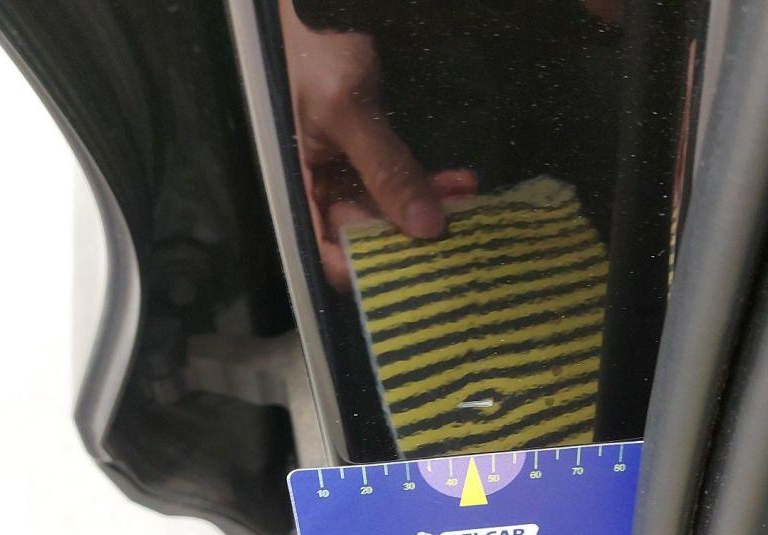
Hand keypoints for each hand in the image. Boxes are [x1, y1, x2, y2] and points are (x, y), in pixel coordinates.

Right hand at [280, 1, 476, 289]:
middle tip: (455, 236)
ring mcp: (351, 173)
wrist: (330, 8)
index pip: (326, 252)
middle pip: (368, 237)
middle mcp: (325, 189)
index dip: (364, 270)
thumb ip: (386, 171)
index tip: (411, 275)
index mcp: (299, 188)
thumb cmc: (317, 54)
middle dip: (412, 239)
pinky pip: (405, 182)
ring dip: (432, 210)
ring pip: (394, 211)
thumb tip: (427, 229)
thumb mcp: (348, 112)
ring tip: (468, 202)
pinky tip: (461, 181)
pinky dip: (433, 185)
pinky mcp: (375, 155)